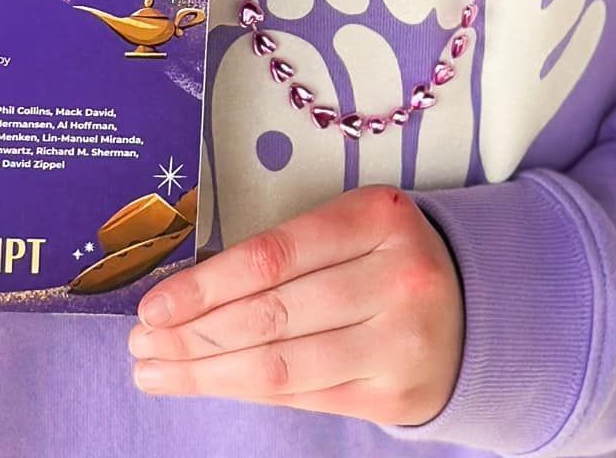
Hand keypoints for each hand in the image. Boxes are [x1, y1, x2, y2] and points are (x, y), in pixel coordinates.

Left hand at [125, 184, 462, 426]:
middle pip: (273, 316)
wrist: (475, 308)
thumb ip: (288, 250)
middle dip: (194, 334)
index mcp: (379, 217)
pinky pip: (308, 397)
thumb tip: (189, 290)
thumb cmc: (386, 257)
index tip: (153, 307)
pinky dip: (250, 391)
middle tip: (141, 345)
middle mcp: (397, 279)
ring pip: (284, 366)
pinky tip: (210, 383)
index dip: (206, 285)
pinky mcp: (400, 396)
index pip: (274, 256)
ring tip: (158, 371)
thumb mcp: (352, 226)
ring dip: (209, 372)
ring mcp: (402, 343)